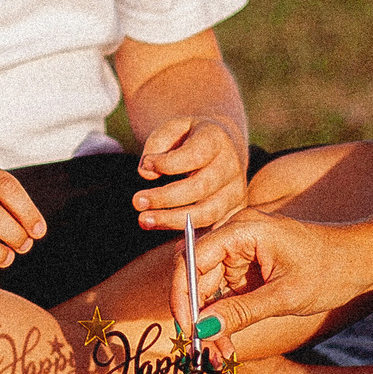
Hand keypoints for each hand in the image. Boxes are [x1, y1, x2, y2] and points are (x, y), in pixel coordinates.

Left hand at [133, 115, 247, 230]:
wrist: (220, 146)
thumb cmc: (188, 137)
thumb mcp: (172, 128)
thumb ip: (158, 144)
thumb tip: (147, 173)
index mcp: (216, 139)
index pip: (195, 155)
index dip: (169, 163)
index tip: (146, 164)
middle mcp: (231, 165)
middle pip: (200, 187)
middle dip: (165, 198)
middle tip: (137, 202)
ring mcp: (235, 189)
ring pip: (207, 212)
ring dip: (173, 220)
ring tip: (145, 220)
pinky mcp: (234, 210)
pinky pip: (215, 229)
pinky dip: (196, 239)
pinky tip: (177, 245)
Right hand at [189, 210, 372, 350]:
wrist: (362, 259)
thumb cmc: (330, 270)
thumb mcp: (285, 296)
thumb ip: (241, 312)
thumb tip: (201, 330)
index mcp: (244, 228)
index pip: (193, 258)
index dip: (183, 295)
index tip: (186, 329)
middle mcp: (237, 232)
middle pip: (197, 273)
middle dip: (197, 314)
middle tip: (203, 351)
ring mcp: (242, 247)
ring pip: (209, 286)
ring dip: (210, 320)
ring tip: (220, 354)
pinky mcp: (248, 263)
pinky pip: (225, 290)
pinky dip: (224, 315)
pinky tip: (227, 341)